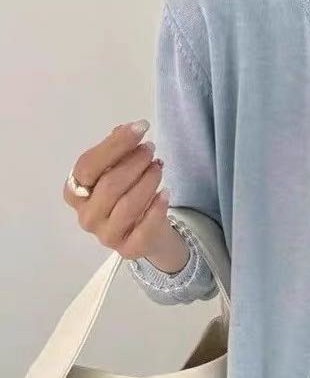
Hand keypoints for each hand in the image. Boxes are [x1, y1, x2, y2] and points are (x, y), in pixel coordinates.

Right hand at [63, 120, 188, 271]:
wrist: (147, 234)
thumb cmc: (127, 196)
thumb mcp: (118, 170)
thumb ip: (117, 151)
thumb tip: (125, 129)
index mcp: (74, 193)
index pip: (88, 165)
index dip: (115, 145)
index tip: (139, 128)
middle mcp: (86, 216)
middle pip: (110, 185)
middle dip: (134, 162)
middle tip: (150, 149)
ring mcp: (105, 236)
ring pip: (128, 205)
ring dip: (147, 181)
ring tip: (158, 166)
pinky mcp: (128, 250)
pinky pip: (144, 228)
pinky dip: (157, 208)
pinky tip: (166, 193)